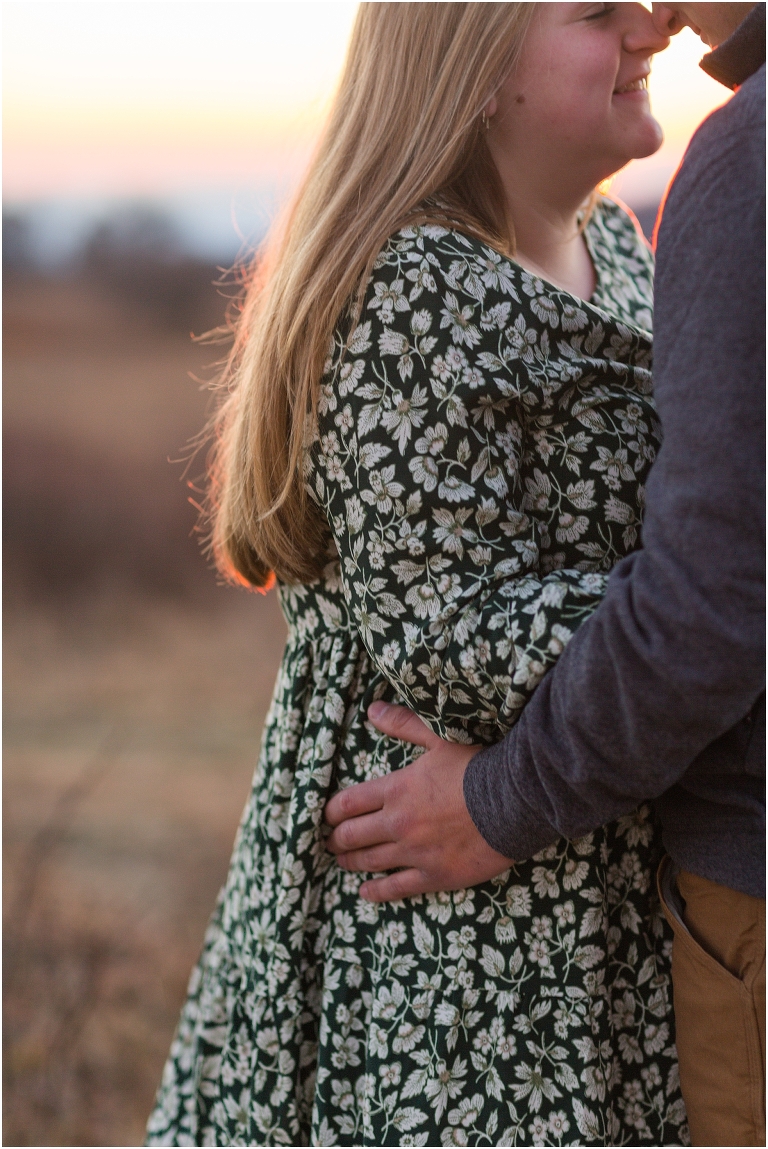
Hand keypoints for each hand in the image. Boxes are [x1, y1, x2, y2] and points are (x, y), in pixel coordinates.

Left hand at [324, 701, 512, 900]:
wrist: (514, 800)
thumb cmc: (477, 767)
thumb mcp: (438, 738)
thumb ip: (403, 724)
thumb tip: (372, 709)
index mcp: (395, 789)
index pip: (347, 803)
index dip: (331, 812)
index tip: (326, 816)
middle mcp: (398, 823)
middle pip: (352, 835)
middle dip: (335, 839)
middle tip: (329, 842)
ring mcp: (415, 852)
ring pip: (369, 862)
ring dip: (350, 862)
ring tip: (341, 862)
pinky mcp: (435, 875)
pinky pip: (397, 888)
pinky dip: (376, 892)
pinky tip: (365, 892)